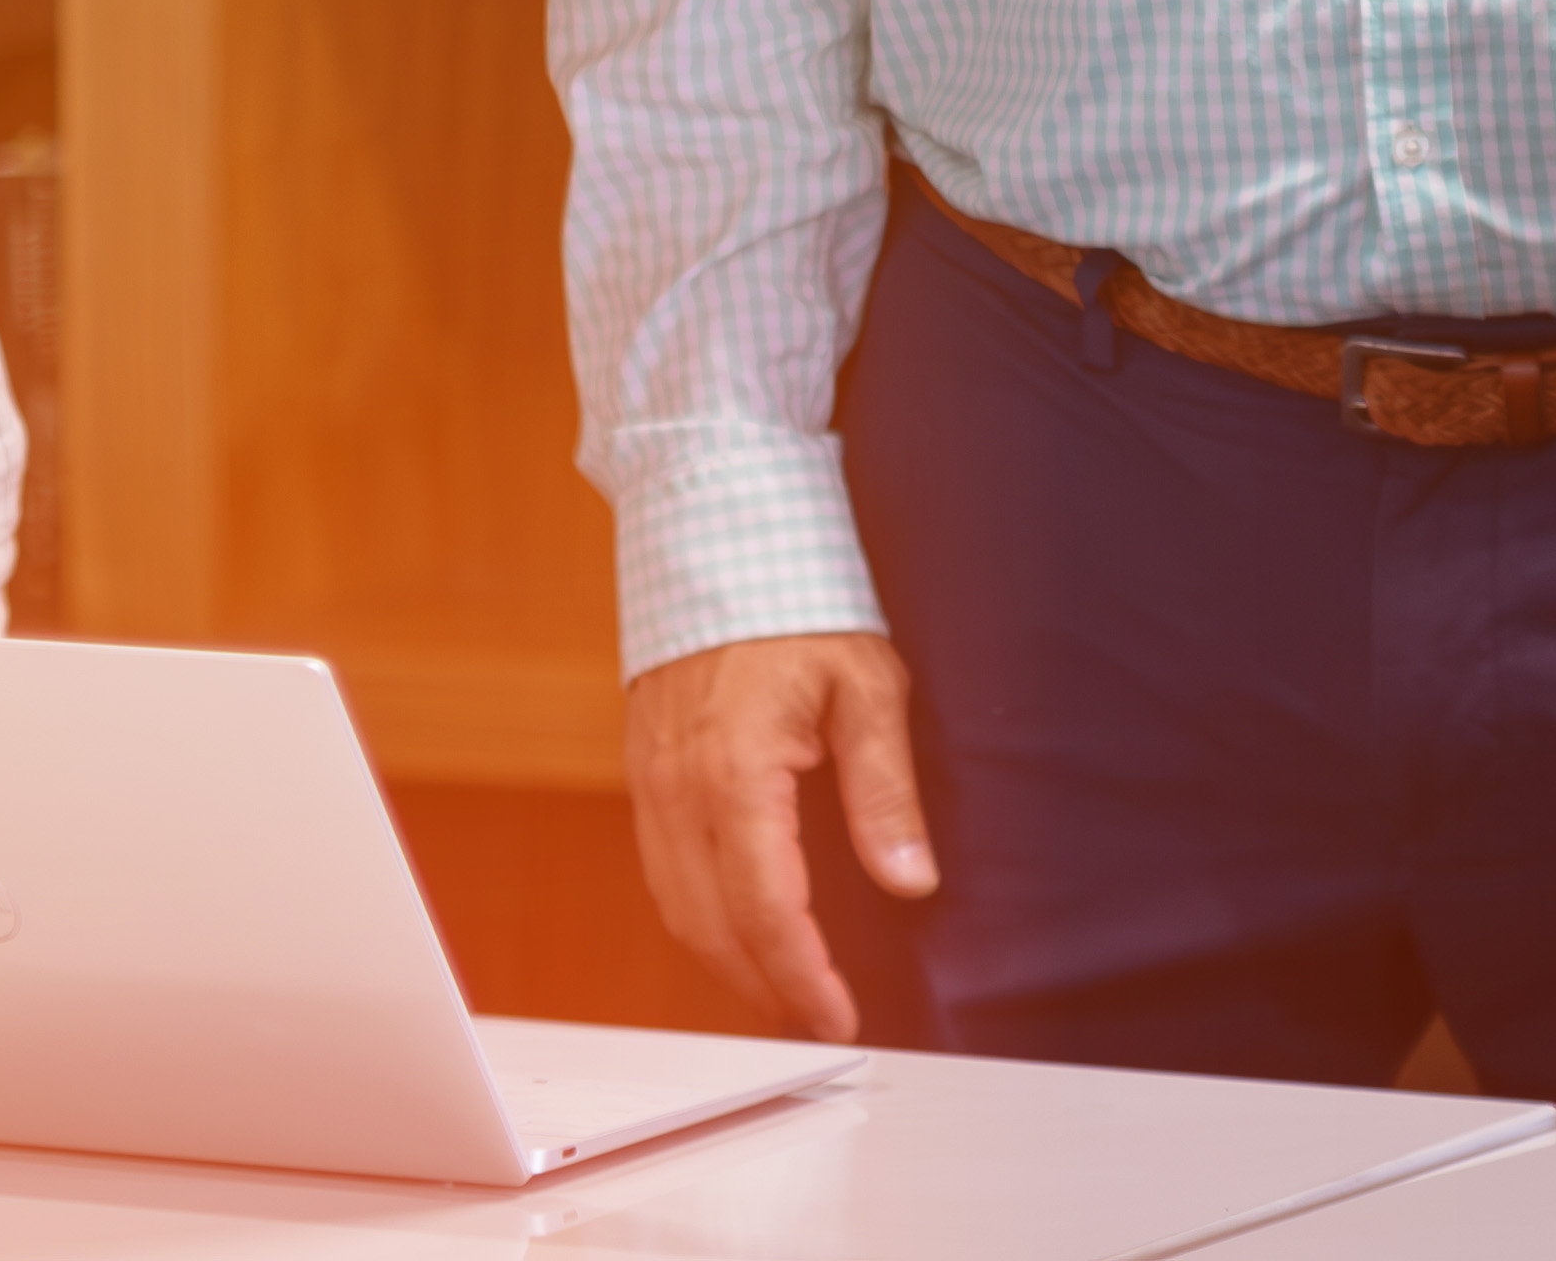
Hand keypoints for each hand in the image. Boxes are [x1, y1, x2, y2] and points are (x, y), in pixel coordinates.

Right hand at [622, 634, 931, 1043]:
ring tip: (782, 991)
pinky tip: (735, 929)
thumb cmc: (798, 602)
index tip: (837, 1017)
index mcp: (737, 772)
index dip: (802, 976)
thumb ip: (885, 792)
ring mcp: (652, 781)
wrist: (719, 536)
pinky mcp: (644, 772)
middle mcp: (680, 788)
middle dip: (765, 986)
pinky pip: (660, 870)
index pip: (767, 909)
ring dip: (726, 961)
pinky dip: (697, 917)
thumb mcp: (867, 687)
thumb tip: (911, 880)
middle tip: (817, 1018)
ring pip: (676, 907)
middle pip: (713, 925)